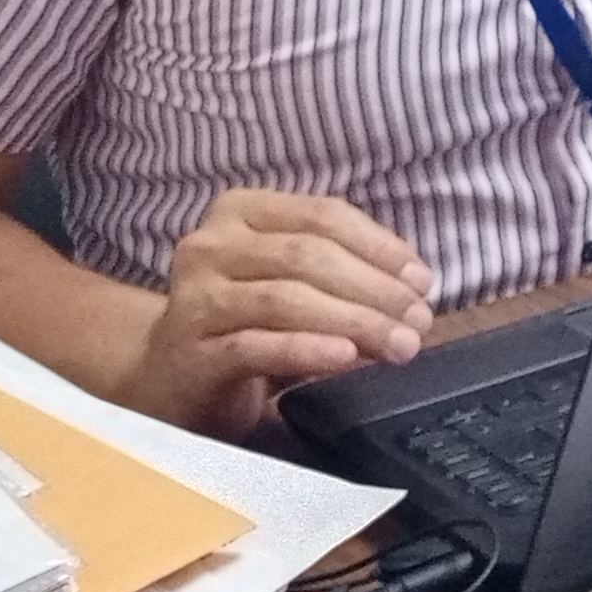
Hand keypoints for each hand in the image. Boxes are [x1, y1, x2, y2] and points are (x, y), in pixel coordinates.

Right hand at [123, 189, 435, 435]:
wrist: (168, 379)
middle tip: (419, 321)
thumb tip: (415, 289)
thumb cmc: (245, 322)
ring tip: (399, 344)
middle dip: (374, 289)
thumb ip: (344, 273)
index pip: (321, 215)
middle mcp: (208, 246)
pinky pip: (255, 345)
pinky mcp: (189, 353)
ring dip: (354, 321)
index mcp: (238, 212)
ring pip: (285, 299)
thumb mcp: (293, 283)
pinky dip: (307, 349)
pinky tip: (347, 357)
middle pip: (307, 256)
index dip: (380, 246)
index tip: (423, 281)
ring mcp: (193, 299)